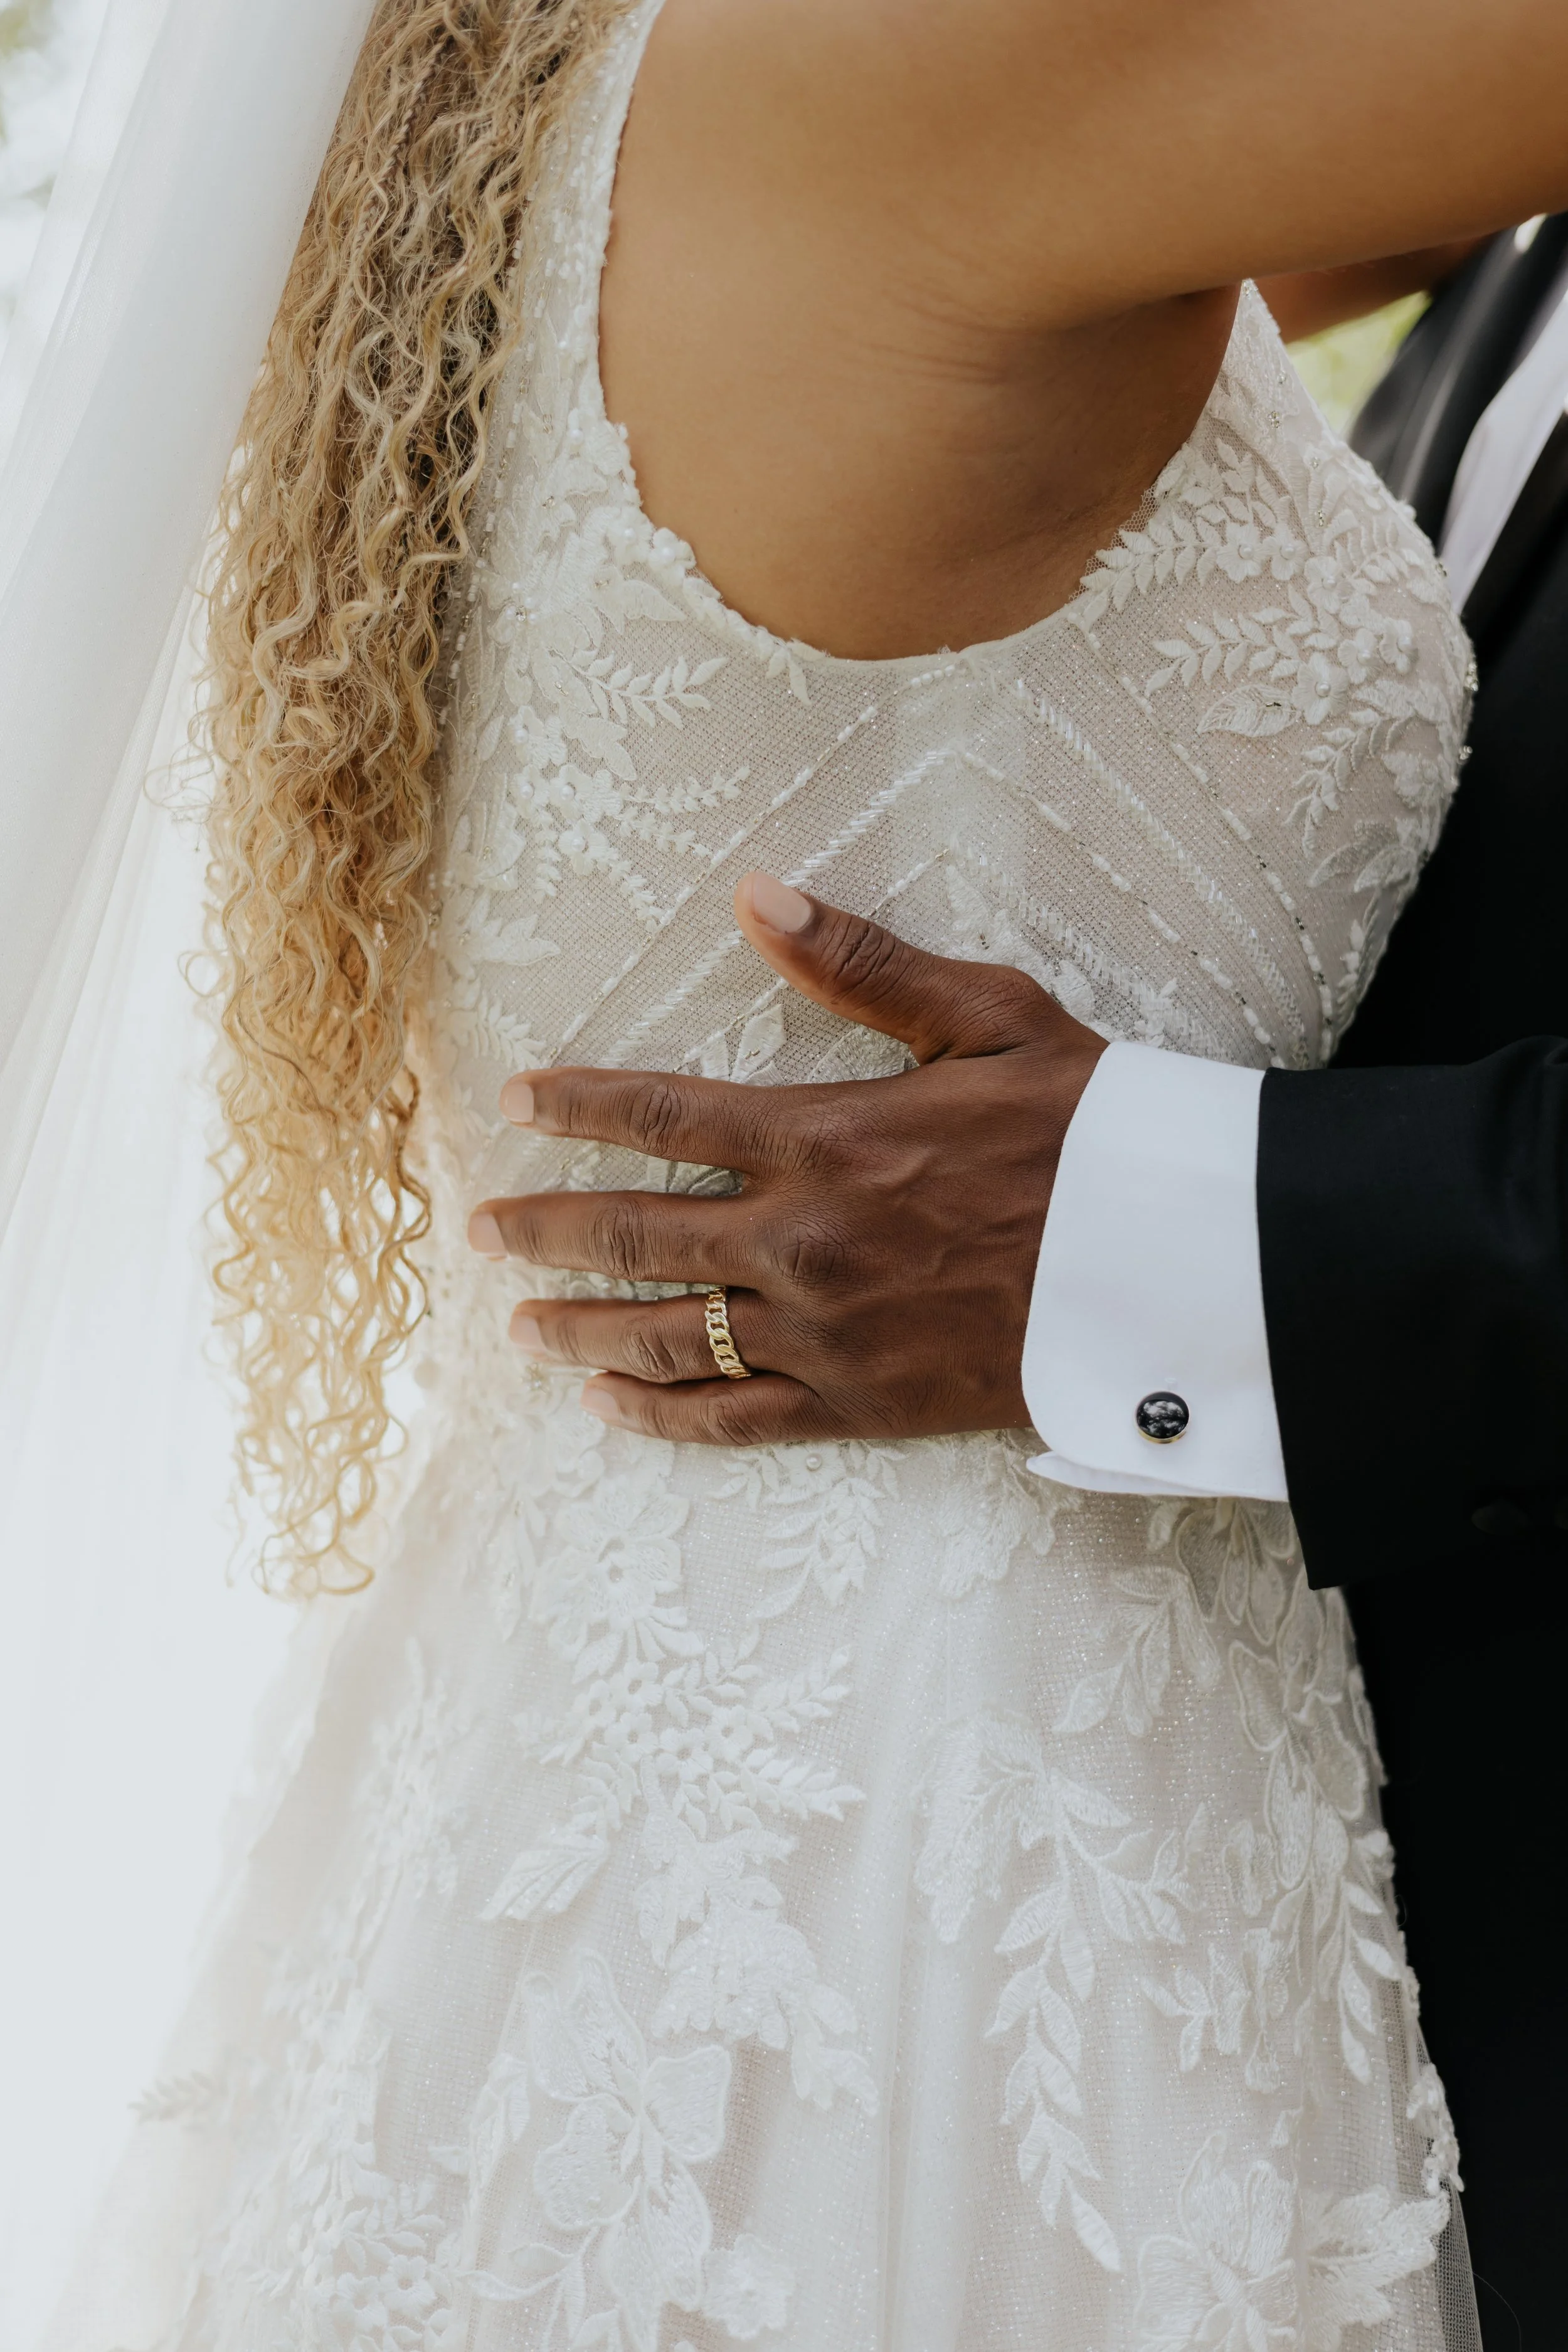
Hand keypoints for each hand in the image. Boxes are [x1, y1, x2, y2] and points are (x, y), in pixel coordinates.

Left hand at [467, 874, 1105, 1444]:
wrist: (1175, 1265)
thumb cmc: (1092, 1131)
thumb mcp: (991, 1017)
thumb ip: (862, 965)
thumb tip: (755, 897)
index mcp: (826, 1136)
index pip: (662, 1117)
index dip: (578, 1107)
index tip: (516, 1103)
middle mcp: (802, 1240)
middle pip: (632, 1234)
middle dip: (544, 1230)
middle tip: (481, 1230)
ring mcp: (825, 1332)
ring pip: (664, 1335)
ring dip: (577, 1327)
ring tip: (518, 1325)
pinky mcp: (862, 1405)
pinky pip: (734, 1421)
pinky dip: (660, 1417)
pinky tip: (607, 1407)